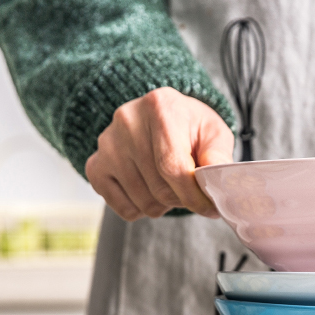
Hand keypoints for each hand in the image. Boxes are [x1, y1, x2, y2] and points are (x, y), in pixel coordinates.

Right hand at [85, 88, 232, 220]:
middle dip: (182, 199)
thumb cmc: (189, 128)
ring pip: (143, 202)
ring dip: (163, 205)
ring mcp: (107, 144)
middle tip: (190, 191)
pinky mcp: (95, 166)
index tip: (209, 208)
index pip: (174, 168)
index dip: (194, 196)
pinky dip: (141, 208)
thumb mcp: (213, 133)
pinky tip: (149, 189)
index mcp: (160, 106)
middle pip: (160, 189)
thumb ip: (218, 156)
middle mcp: (127, 121)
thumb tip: (217, 179)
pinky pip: (123, 208)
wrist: (159, 118)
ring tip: (169, 186)